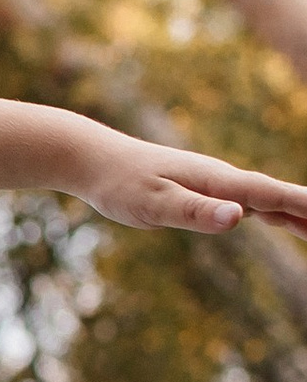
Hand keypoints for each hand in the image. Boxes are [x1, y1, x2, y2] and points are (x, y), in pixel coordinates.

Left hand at [70, 132, 306, 237]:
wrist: (95, 160)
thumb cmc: (120, 182)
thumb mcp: (153, 202)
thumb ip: (194, 211)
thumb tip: (238, 217)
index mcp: (218, 182)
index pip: (274, 196)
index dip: (306, 207)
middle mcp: (225, 181)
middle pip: (281, 198)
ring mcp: (217, 185)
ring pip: (271, 201)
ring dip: (301, 214)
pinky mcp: (205, 193)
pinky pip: (252, 204)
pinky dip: (277, 214)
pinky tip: (288, 221)